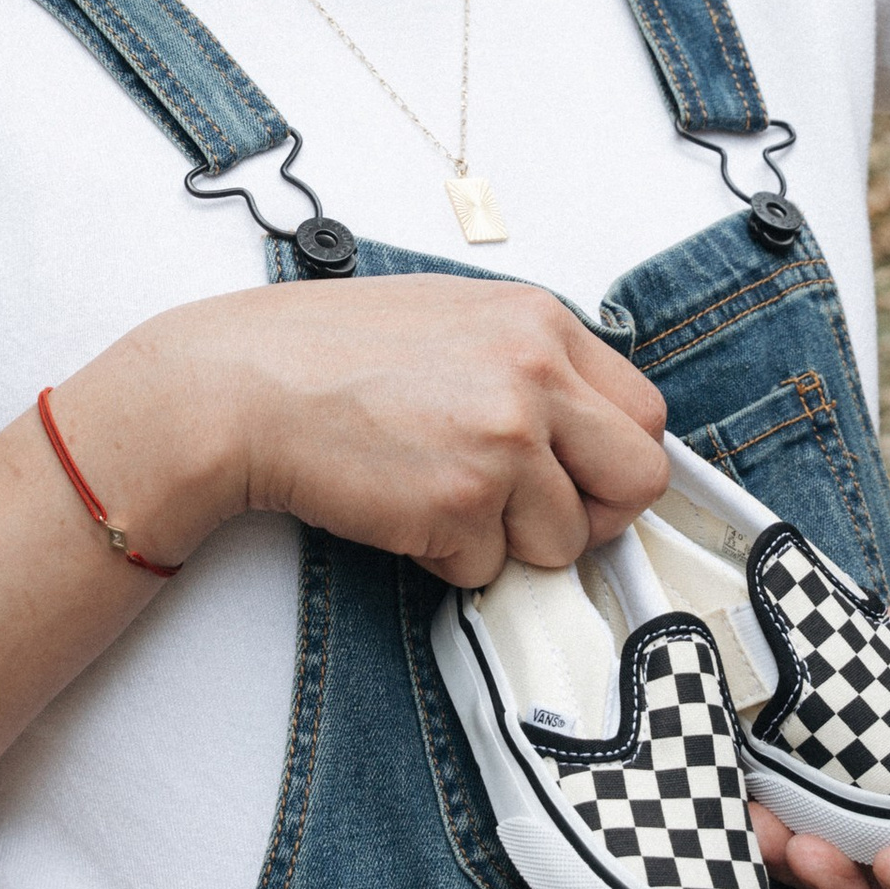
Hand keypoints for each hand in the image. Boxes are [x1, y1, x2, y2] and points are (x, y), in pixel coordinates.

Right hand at [66, 277, 668, 580]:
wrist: (244, 385)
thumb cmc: (331, 353)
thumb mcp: (455, 319)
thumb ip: (530, 363)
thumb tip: (586, 433)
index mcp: (539, 321)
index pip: (645, 413)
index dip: (614, 460)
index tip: (580, 479)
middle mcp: (534, 374)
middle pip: (640, 478)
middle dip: (597, 514)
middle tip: (536, 516)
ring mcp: (502, 439)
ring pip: (566, 541)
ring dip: (509, 541)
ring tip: (440, 498)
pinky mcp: (460, 504)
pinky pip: (492, 569)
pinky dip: (450, 558)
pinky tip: (402, 510)